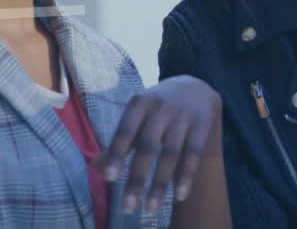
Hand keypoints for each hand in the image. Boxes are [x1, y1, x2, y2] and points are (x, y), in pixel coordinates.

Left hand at [93, 75, 222, 215]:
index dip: (117, 154)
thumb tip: (94, 169)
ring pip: (171, 154)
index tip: (109, 179)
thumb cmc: (157, 108)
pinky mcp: (202, 124)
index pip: (126, 131)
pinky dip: (187, 175)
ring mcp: (184, 115)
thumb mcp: (137, 116)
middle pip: (148, 146)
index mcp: (140, 103)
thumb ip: (120, 142)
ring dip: (160, 184)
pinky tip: (179, 196)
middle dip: (137, 178)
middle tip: (127, 207)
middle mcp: (161, 107)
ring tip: (150, 210)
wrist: (196, 86)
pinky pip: (194, 153)